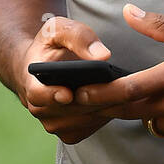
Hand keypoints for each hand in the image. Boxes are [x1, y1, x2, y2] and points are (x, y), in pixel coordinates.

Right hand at [14, 15, 114, 144]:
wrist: (41, 70)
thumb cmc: (50, 46)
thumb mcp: (57, 30)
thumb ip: (78, 36)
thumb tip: (103, 56)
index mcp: (33, 83)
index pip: (39, 95)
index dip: (52, 96)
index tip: (68, 93)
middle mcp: (41, 109)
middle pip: (72, 110)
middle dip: (99, 99)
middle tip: (126, 88)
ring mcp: (56, 124)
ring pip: (87, 119)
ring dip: (108, 107)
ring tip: (131, 92)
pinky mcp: (71, 133)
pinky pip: (94, 126)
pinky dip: (109, 113)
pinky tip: (124, 99)